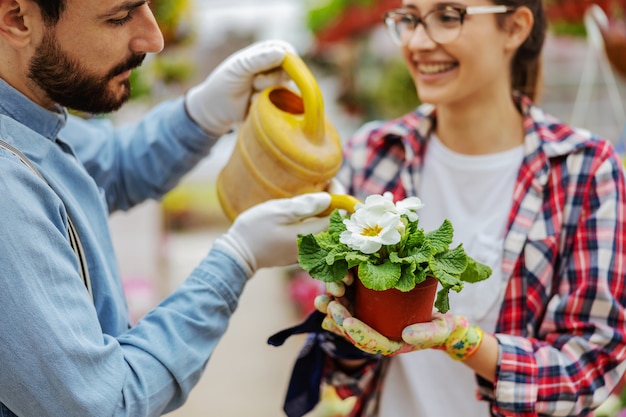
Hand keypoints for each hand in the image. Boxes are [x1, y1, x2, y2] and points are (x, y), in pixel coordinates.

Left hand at [185, 39, 296, 134]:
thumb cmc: (226, 82)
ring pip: (284, 87)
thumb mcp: (239, 67)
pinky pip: (281, 103)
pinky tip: (254, 102)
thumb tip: (281, 52)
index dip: (288, 57)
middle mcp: (274, 68)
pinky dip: (266, 102)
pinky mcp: (276, 103)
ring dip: (266, 91)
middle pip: (288, 70)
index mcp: (265, 52)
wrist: (217, 108)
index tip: (284, 67)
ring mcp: (276, 86)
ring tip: (251, 92)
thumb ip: (259, 59)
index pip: (286, 49)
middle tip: (255, 81)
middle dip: (271, 78)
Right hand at [213, 192, 330, 272]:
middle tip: (324, 186)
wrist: (238, 254)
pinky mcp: (299, 254)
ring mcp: (306, 252)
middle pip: (335, 224)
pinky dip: (316, 222)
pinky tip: (306, 213)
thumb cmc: (255, 230)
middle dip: (334, 204)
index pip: (338, 216)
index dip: (339, 197)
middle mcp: (313, 247)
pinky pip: (316, 236)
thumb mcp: (278, 211)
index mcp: (311, 235)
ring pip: (326, 230)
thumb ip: (305, 206)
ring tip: (315, 196)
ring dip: (325, 213)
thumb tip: (327, 199)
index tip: (329, 182)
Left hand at [316, 299, 482, 359]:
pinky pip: (348, 306)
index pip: (370, 343)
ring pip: (345, 318)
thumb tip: (407, 334)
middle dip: (340, 319)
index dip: (358, 333)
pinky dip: (338, 298)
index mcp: (389, 344)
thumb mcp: (438, 330)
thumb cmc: (439, 328)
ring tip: (325, 297)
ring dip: (333, 308)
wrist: (437, 323)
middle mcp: (374, 335)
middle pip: (352, 332)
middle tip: (331, 305)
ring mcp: (369, 322)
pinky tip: (330, 290)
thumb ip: (426, 334)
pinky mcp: (367, 309)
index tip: (348, 322)